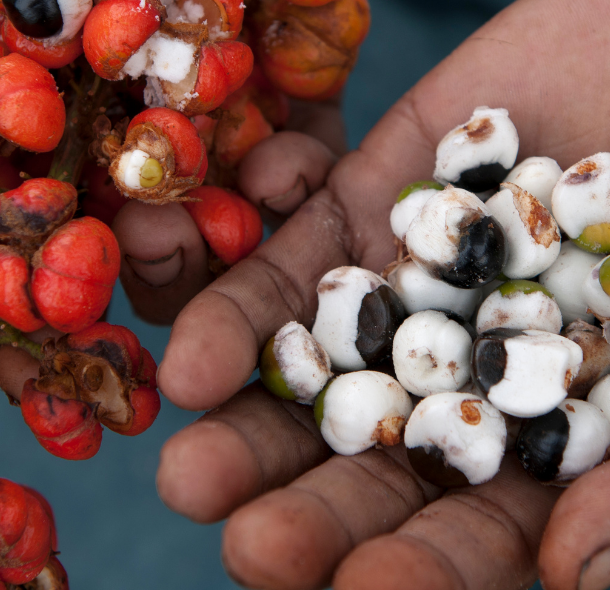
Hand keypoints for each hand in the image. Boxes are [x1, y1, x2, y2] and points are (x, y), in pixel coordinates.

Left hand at [155, 0, 609, 589]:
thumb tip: (570, 579)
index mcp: (537, 419)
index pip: (472, 523)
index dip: (421, 568)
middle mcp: (450, 359)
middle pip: (371, 458)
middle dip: (308, 507)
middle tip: (247, 548)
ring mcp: (393, 281)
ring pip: (310, 372)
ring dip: (249, 425)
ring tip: (187, 477)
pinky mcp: (351, 205)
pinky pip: (286, 270)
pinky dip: (239, 315)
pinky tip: (188, 366)